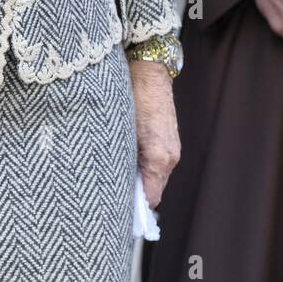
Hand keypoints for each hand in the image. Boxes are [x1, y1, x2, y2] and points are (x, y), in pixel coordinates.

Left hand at [128, 59, 180, 207]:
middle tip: (110, 196)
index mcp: (159, 159)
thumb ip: (120, 161)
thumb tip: (114, 184)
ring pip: (154, 176)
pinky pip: (157, 163)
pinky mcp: (169, 140)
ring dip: (138, 178)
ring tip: (115, 176)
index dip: (133, 207)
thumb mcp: (120, 132)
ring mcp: (172, 148)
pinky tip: (126, 159)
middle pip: (153, 189)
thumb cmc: (132, 98)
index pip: (150, 198)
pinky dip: (144, 166)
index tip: (114, 210)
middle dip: (135, 194)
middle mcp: (170, 157)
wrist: (147, 71)